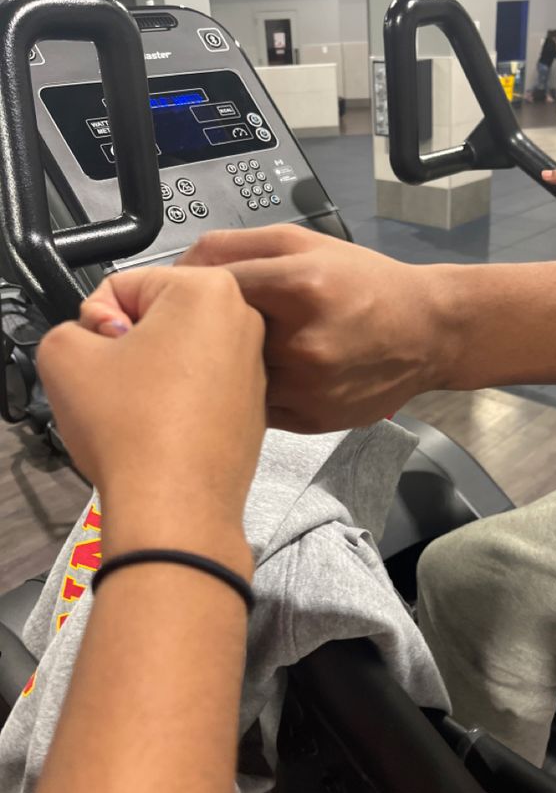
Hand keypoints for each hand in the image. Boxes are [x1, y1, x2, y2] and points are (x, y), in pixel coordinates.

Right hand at [37, 268, 265, 562]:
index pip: (124, 284)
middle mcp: (244, 320)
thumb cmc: (131, 429)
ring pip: (178, 353)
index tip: (97, 353)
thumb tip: (96, 336)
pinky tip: (161, 428)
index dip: (95, 320)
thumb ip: (71, 325)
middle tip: (115, 382)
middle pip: (158, 316)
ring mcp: (255, 365)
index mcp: (208, 288)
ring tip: (139, 409)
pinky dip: (177, 399)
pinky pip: (200, 386)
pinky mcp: (254, 405)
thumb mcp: (63, 354)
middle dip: (127, 344)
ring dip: (151, 373)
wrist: (176, 507)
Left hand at [179, 225, 448, 432]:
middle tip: (219, 321)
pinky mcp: (311, 419)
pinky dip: (255, 391)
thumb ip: (238, 245)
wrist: (427, 332)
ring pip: (233, 378)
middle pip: (217, 339)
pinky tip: (275, 372)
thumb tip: (179, 265)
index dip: (188, 289)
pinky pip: (257, 406)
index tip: (180, 293)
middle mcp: (302, 342)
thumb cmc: (366, 283)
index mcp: (300, 287)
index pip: (212, 288)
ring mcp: (308, 388)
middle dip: (209, 330)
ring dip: (229, 366)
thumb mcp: (305, 243)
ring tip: (253, 347)